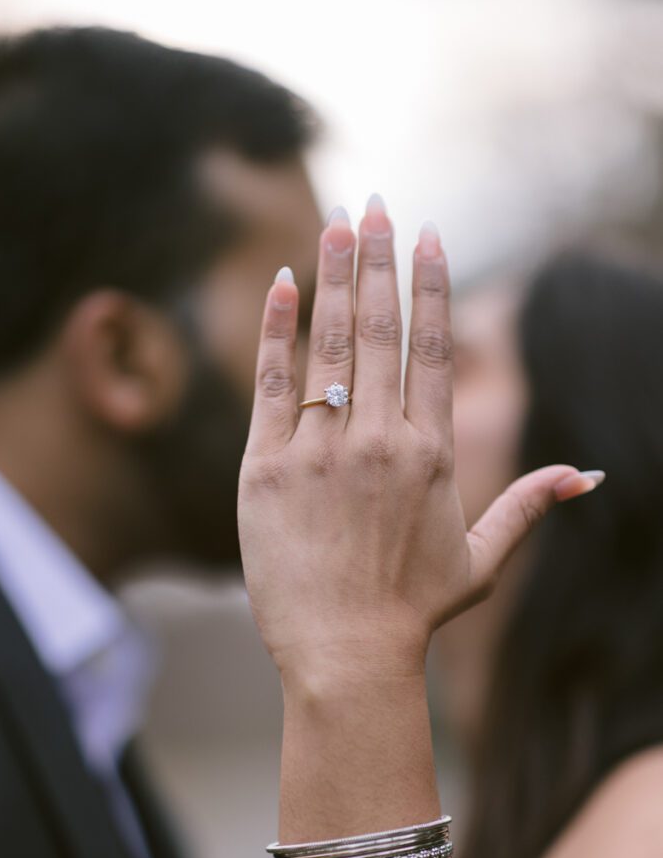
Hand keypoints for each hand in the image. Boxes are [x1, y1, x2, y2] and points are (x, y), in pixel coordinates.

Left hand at [238, 196, 601, 682]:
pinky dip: (276, 331)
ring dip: (334, 274)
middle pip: (381, 328)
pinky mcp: (266, 468)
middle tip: (375, 202)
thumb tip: (590, 474)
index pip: (435, 347)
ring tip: (335, 222)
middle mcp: (380, 439)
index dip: (432, 283)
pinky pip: (272, 385)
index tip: (428, 232)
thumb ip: (530, 505)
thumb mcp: (482, 559)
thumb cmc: (413, 610)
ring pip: (329, 343)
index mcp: (433, 452)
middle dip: (379, 258)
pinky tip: (281, 283)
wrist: (344, 655)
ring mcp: (321, 450)